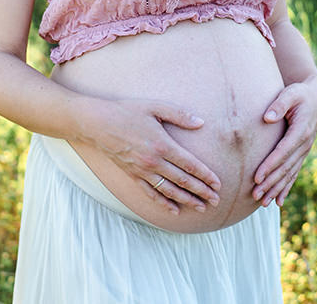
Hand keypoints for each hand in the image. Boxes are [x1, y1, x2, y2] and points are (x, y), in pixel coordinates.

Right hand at [84, 98, 220, 214]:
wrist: (98, 123)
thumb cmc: (127, 111)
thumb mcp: (155, 106)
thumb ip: (179, 115)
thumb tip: (201, 123)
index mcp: (163, 144)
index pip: (190, 164)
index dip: (206, 175)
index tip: (219, 184)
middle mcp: (154, 161)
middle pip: (183, 180)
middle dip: (202, 191)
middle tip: (216, 201)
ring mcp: (142, 171)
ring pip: (169, 190)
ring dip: (187, 200)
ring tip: (202, 207)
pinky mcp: (133, 175)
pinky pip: (151, 193)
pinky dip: (164, 203)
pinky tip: (174, 210)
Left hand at [252, 75, 316, 206]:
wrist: (316, 97)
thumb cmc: (300, 94)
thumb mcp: (291, 93)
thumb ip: (279, 104)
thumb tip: (267, 118)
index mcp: (301, 131)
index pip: (282, 152)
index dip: (269, 166)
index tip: (256, 177)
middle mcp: (304, 144)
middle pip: (285, 168)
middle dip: (270, 183)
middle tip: (255, 195)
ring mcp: (304, 151)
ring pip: (289, 174)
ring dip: (276, 189)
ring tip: (262, 202)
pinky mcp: (301, 153)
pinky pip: (294, 173)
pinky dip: (286, 187)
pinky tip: (278, 201)